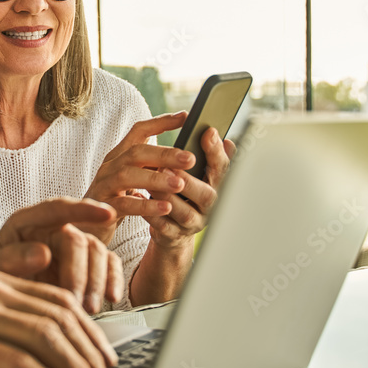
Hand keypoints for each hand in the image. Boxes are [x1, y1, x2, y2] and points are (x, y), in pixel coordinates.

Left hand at [0, 198, 124, 313]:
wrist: (3, 304)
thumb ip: (9, 260)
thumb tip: (43, 253)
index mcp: (26, 223)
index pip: (56, 209)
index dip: (83, 209)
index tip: (107, 215)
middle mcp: (52, 229)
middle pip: (79, 241)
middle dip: (80, 273)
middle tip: (76, 302)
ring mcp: (72, 247)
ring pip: (98, 253)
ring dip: (98, 282)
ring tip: (88, 309)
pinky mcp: (87, 265)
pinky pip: (109, 265)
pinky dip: (113, 280)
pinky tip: (111, 298)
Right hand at [84, 112, 196, 239]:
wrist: (85, 227)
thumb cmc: (115, 201)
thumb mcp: (131, 179)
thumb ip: (149, 166)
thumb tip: (182, 156)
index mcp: (119, 156)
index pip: (139, 131)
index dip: (161, 122)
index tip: (186, 116)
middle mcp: (109, 167)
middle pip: (135, 152)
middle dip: (164, 153)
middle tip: (190, 158)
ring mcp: (104, 186)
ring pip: (127, 175)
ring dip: (155, 178)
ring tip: (179, 184)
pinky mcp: (102, 208)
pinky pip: (124, 205)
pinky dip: (146, 206)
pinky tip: (165, 208)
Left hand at [146, 127, 235, 249]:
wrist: (174, 229)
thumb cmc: (187, 194)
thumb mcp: (201, 177)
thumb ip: (211, 159)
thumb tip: (226, 141)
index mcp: (217, 189)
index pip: (223, 170)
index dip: (217, 152)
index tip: (208, 132)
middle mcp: (209, 208)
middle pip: (206, 195)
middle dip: (188, 180)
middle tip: (168, 165)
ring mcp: (192, 224)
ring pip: (184, 212)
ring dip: (167, 195)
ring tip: (151, 181)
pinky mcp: (174, 235)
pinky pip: (164, 226)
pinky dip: (152, 213)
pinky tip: (141, 197)